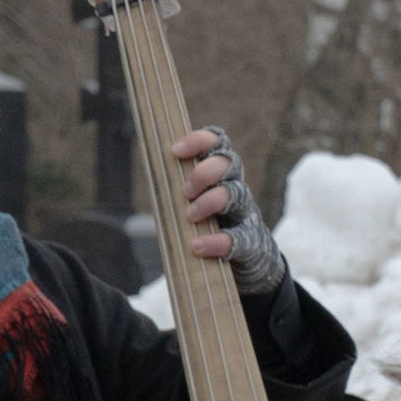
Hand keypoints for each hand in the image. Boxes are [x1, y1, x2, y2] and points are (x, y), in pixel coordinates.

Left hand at [170, 125, 287, 294]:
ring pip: (236, 194)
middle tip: (185, 191)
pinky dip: (216, 241)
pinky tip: (197, 246)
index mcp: (221, 174)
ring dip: (210, 201)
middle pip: (228, 163)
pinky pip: (237, 238)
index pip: (217, 143)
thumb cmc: (210, 226)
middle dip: (203, 173)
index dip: (199, 141)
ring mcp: (246, 213)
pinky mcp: (251, 242)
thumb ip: (177, 190)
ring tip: (190, 215)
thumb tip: (149, 178)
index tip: (175, 151)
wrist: (246, 260)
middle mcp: (236, 187)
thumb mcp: (194, 203)